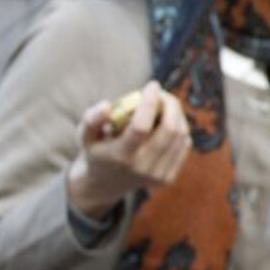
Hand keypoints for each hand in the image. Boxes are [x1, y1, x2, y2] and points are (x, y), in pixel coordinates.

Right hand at [66, 80, 189, 218]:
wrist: (105, 184)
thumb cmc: (97, 150)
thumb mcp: (85, 135)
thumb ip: (92, 119)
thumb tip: (107, 105)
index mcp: (121, 156)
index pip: (141, 127)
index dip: (150, 103)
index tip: (152, 85)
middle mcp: (142, 168)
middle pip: (169, 130)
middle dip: (170, 104)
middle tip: (162, 93)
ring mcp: (157, 176)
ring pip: (181, 135)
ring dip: (177, 114)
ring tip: (164, 105)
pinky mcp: (168, 178)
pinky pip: (184, 145)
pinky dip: (180, 128)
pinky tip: (168, 122)